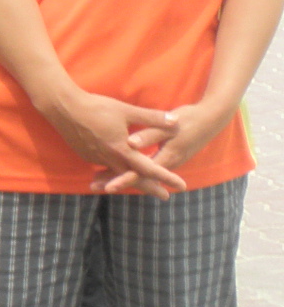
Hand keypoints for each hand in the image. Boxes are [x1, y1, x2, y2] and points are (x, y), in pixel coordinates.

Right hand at [39, 87, 185, 196]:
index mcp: (122, 150)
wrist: (63, 109)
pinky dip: (116, 173)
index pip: (149, 168)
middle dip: (150, 188)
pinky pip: (106, 168)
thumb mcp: (127, 110)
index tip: (180, 186)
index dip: (166, 178)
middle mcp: (109, 159)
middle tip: (164, 196)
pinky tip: (119, 169)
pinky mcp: (87, 155)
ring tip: (143, 184)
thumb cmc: (96, 107)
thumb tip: (175, 121)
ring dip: (132, 181)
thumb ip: (152, 117)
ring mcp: (96, 158)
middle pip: (134, 178)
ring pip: (118, 174)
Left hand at [100, 96, 234, 190]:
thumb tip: (131, 142)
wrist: (212, 119)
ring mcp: (167, 162)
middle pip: (137, 176)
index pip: (141, 172)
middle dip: (116, 181)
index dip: (123, 179)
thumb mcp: (171, 125)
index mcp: (167, 157)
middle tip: (93, 186)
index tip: (108, 187)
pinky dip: (129, 170)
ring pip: (140, 174)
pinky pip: (145, 168)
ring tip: (97, 181)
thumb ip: (150, 134)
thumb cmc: (190, 120)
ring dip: (119, 176)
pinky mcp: (166, 157)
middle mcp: (166, 163)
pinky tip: (113, 169)